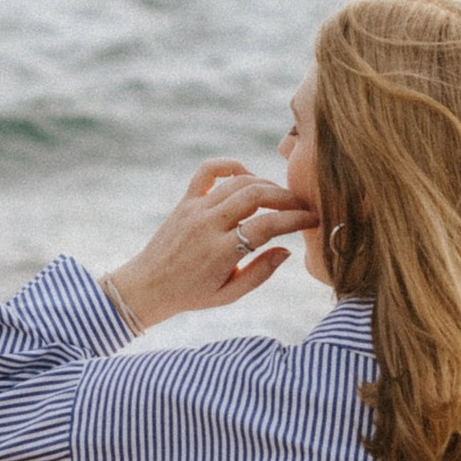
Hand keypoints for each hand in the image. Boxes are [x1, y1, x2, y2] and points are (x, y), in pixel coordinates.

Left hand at [104, 160, 321, 334]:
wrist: (148, 285)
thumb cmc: (192, 294)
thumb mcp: (230, 294)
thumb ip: (261, 273)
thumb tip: (287, 249)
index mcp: (221, 252)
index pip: (267, 225)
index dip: (295, 220)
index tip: (313, 220)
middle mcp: (208, 224)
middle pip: (256, 195)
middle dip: (286, 197)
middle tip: (302, 206)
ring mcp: (195, 208)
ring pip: (238, 182)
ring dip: (266, 184)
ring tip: (281, 198)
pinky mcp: (186, 200)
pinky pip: (209, 171)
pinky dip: (231, 166)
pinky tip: (248, 175)